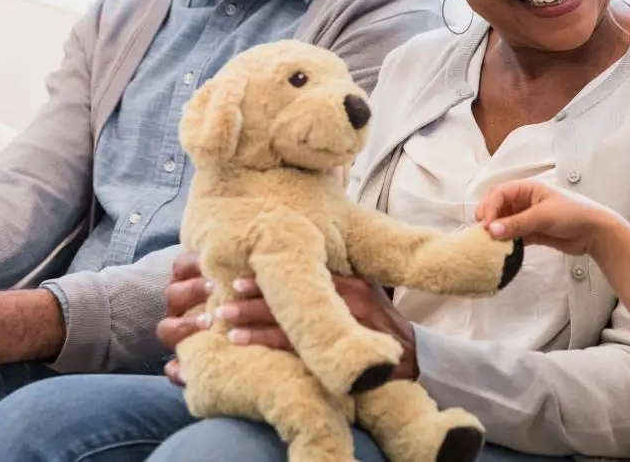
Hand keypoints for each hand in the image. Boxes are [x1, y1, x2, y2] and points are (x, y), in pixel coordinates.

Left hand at [155, 253, 417, 384]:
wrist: (409, 359)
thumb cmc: (379, 326)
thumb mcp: (365, 294)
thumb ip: (338, 283)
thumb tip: (301, 269)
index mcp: (348, 280)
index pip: (302, 271)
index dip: (269, 273)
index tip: (239, 273)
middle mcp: (344, 295)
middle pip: (290, 291)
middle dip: (252, 294)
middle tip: (220, 294)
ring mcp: (340, 322)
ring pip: (286, 317)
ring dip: (250, 317)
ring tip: (222, 319)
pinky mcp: (335, 346)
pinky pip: (291, 343)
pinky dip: (262, 341)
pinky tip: (239, 341)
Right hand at [476, 179, 613, 255]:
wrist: (596, 232)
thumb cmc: (572, 214)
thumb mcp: (543, 216)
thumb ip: (516, 223)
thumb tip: (490, 231)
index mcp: (528, 188)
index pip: (500, 193)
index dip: (490, 206)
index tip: (486, 224)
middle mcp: (526, 201)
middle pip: (499, 207)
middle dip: (490, 218)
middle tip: (483, 233)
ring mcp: (529, 217)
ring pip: (505, 222)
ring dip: (497, 232)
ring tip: (490, 244)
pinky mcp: (534, 233)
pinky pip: (515, 236)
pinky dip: (508, 241)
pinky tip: (503, 249)